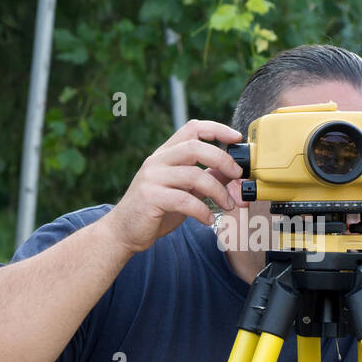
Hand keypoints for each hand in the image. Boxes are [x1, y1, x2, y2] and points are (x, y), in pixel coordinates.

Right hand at [102, 119, 244, 252]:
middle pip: (195, 147)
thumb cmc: (155, 211)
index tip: (236, 137)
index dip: (216, 129)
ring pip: (194, 175)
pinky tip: (208, 219)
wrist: (123, 232)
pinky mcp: (150, 198)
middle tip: (238, 175)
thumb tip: (232, 172)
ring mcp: (152, 178)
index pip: (192, 128)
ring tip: (228, 205)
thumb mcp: (184, 191)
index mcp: (165, 154)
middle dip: (223, 159)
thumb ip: (205, 179)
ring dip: (218, 191)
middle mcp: (157, 161)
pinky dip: (202, 211)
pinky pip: (184, 200)